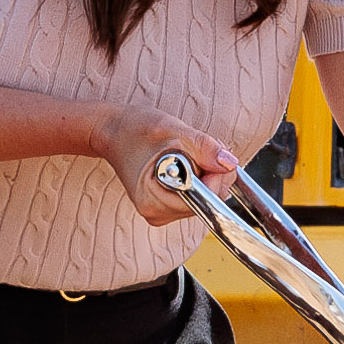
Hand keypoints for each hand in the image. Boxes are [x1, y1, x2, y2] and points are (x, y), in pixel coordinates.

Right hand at [90, 104, 261, 224]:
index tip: (206, 153)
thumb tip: (230, 164)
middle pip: (209, 200)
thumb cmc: (135, 129)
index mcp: (154, 201)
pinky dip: (199, 176)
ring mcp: (162, 212)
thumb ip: (203, 148)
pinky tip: (184, 162)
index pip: (207, 199)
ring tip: (185, 152)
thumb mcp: (173, 131)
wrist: (114, 130)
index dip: (215, 174)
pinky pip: (197, 195)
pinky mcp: (168, 206)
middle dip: (211, 172)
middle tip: (195, 148)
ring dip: (205, 172)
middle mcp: (158, 214)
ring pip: (206, 197)